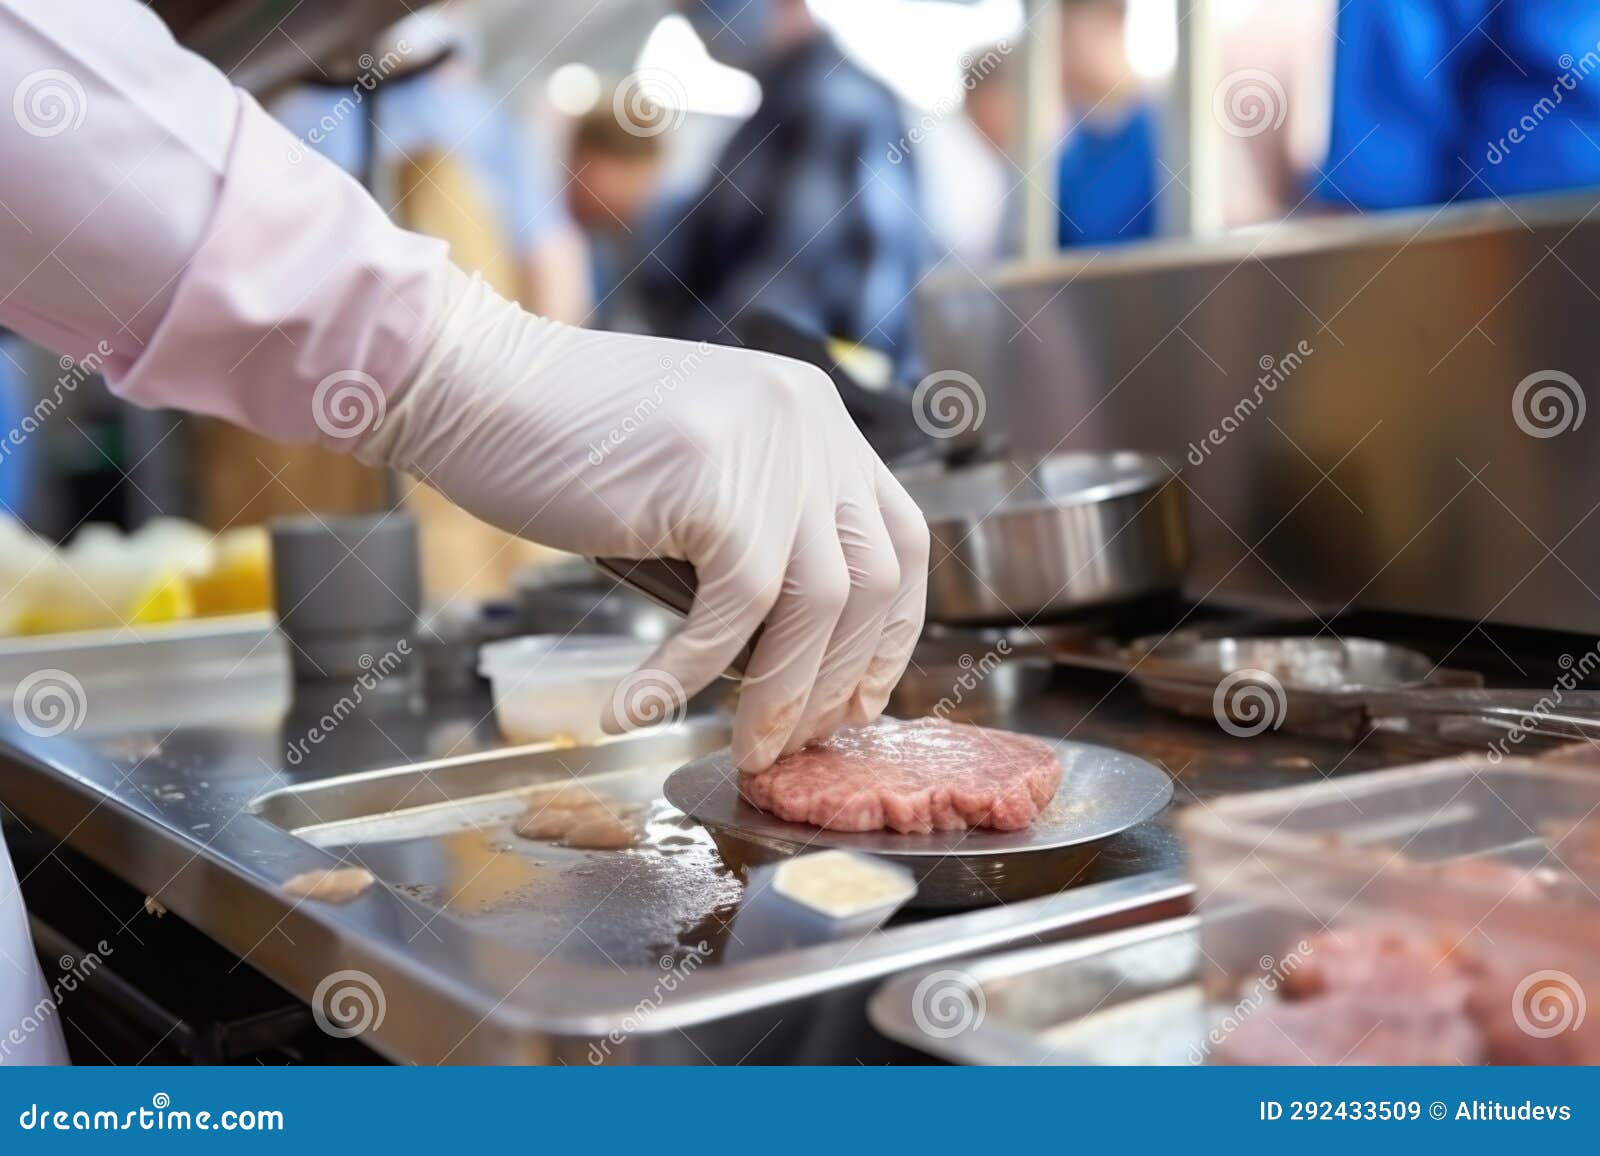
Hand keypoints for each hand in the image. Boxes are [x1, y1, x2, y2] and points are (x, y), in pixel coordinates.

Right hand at [359, 268, 928, 770]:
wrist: (475, 385)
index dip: (891, 631)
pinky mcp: (714, 484)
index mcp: (815, 414)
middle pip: (871, 582)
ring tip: (744, 748)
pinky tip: (638, 710)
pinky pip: (729, 614)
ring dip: (781, 696)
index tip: (861, 695)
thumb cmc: (567, 440)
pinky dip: (686, 676)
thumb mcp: (699, 468)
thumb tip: (798, 647)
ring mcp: (769, 447)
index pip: (899, 538)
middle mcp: (809, 421)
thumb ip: (759, 523)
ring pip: (815, 607)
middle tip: (798, 740)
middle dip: (841, 679)